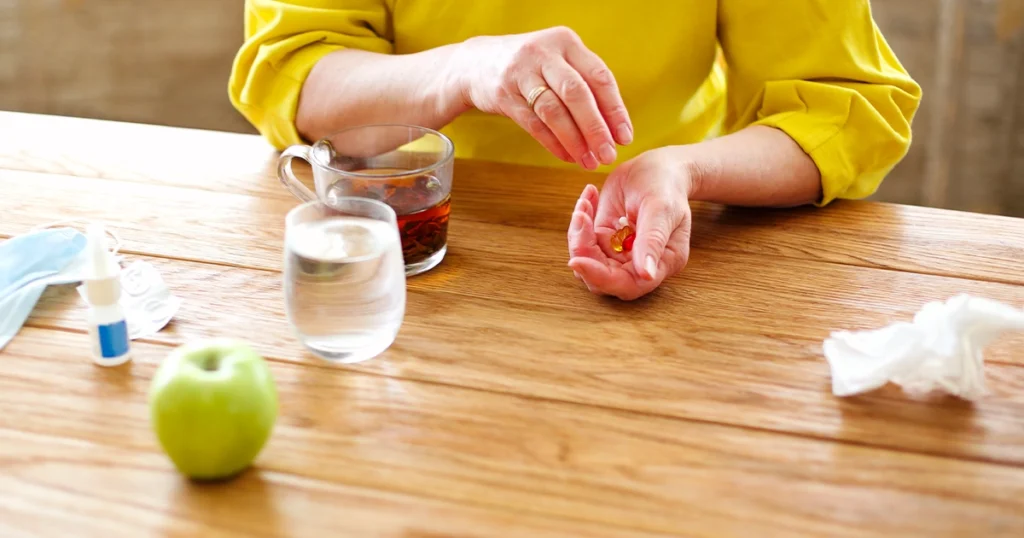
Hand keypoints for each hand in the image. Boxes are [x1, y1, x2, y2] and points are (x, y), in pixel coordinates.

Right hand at [454, 26, 632, 168]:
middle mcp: (544, 54)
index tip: (625, 137)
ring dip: (575, 141)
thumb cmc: (530, 67)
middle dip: (596, 128)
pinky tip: (567, 156)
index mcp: (566, 42)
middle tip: (608, 154)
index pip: (599, 77)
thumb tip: (615, 127)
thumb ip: (585, 85)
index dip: (615, 110)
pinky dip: (553, 143)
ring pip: (554, 112)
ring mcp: (521, 73)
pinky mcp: (504, 95)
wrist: (476, 63)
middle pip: (577, 94)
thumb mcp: (558, 61)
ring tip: (589, 161)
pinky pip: (533, 124)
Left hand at [567, 148, 693, 300]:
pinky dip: (580, 220)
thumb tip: (646, 275)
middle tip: (581, 217)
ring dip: (578, 234)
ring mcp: (620, 252)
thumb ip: (653, 241)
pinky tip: (589, 197)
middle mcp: (639, 263)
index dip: (600, 277)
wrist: (657, 167)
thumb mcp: (661, 208)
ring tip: (586, 203)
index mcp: (662, 263)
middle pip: (602, 276)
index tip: (577, 261)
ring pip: (588, 260)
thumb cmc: (667, 186)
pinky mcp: (605, 239)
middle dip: (584, 251)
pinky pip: (583, 240)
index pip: (628, 284)